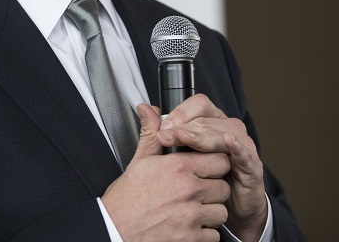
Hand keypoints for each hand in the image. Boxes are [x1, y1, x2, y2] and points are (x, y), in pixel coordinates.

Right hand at [101, 104, 231, 241]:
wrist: (115, 229)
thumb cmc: (127, 198)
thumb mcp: (139, 161)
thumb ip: (152, 133)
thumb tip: (149, 109)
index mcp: (179, 167)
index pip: (219, 160)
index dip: (214, 165)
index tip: (206, 170)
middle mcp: (189, 190)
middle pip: (223, 187)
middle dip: (213, 190)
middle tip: (198, 193)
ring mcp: (192, 216)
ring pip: (221, 212)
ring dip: (210, 213)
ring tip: (192, 211)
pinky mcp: (192, 238)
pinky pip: (213, 236)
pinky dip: (204, 234)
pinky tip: (188, 227)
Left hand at [159, 95, 267, 241]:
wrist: (229, 209)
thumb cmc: (202, 180)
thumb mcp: (176, 155)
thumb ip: (159, 131)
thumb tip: (144, 108)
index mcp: (212, 121)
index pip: (198, 105)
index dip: (180, 113)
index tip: (162, 126)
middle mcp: (228, 129)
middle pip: (207, 119)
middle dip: (184, 127)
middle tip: (164, 136)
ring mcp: (242, 145)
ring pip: (222, 133)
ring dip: (202, 136)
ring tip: (184, 139)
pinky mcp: (251, 165)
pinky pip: (244, 153)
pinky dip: (235, 146)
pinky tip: (226, 142)